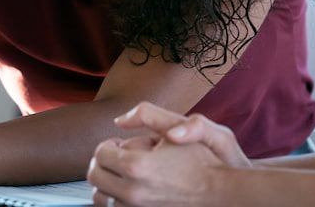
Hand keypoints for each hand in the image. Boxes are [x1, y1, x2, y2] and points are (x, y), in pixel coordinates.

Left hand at [87, 102, 251, 206]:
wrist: (219, 194)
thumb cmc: (201, 162)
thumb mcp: (176, 130)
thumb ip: (146, 116)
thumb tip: (118, 120)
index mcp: (136, 166)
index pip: (100, 154)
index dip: (107, 145)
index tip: (117, 144)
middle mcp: (132, 192)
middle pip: (95, 176)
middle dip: (102, 163)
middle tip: (115, 158)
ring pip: (102, 198)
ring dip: (107, 184)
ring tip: (123, 176)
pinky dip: (117, 200)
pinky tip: (131, 190)